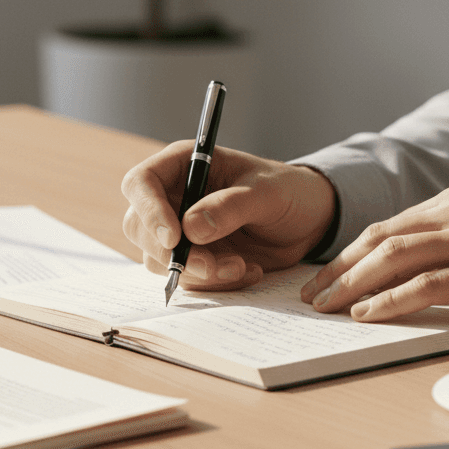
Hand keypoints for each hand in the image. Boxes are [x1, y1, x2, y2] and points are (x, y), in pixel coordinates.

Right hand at [121, 141, 336, 289]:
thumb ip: (230, 206)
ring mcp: (180, 231)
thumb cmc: (288, 191)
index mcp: (184, 165)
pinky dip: (215, 283)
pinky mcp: (193, 258)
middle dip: (172, 253)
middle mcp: (173, 197)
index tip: (174, 238)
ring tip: (241, 266)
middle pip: (139, 227)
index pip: (141, 183)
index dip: (149, 211)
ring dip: (198, 272)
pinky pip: (186, 278)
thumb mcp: (267, 192)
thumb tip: (190, 228)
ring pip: (159, 259)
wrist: (308, 222)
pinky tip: (247, 271)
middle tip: (210, 266)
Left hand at [302, 187, 448, 325]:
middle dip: (337, 269)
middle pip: (379, 239)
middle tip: (311, 296)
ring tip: (328, 307)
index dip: (346, 255)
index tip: (321, 278)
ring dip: (352, 284)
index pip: (384, 228)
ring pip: (395, 257)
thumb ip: (440, 241)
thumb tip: (388, 273)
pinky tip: (366, 314)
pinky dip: (389, 300)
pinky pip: (426, 286)